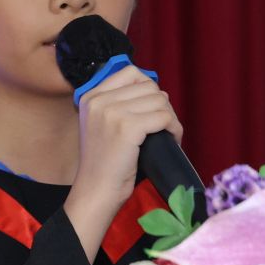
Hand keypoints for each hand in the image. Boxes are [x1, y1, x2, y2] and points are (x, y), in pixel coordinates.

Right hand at [63, 66, 180, 260]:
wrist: (96, 190)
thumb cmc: (105, 163)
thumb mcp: (101, 124)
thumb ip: (117, 104)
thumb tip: (153, 90)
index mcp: (91, 96)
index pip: (131, 73)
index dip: (148, 90)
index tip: (150, 110)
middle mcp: (99, 100)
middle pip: (149, 86)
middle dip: (162, 106)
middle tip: (162, 126)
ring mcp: (112, 112)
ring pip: (160, 100)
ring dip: (170, 117)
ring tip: (167, 134)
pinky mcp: (128, 127)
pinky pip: (164, 117)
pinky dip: (174, 129)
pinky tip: (171, 140)